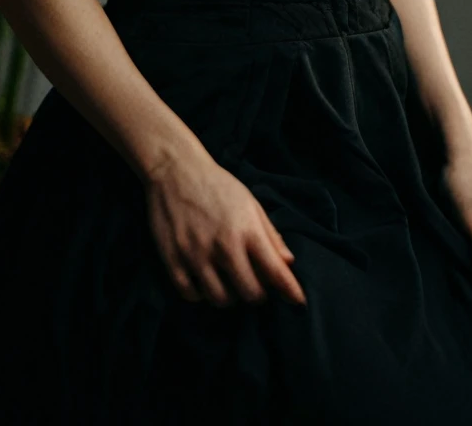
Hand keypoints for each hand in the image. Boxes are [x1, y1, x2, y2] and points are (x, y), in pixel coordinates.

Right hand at [143, 148, 307, 309]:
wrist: (176, 170)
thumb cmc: (218, 185)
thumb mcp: (250, 203)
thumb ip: (270, 234)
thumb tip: (288, 262)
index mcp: (247, 229)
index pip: (275, 271)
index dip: (290, 291)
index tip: (298, 301)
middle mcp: (223, 245)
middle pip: (250, 293)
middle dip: (258, 294)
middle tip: (256, 284)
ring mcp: (196, 255)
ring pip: (220, 299)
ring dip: (230, 297)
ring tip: (230, 283)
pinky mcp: (173, 260)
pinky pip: (190, 295)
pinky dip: (201, 294)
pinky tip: (205, 281)